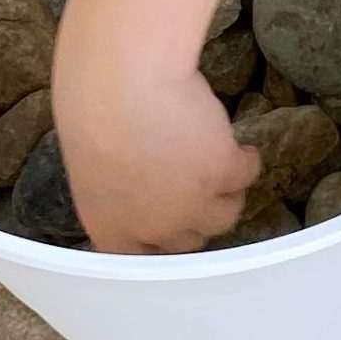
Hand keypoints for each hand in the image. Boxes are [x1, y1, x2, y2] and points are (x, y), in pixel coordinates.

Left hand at [51, 8, 262, 253]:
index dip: (162, 241)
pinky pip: (248, 172)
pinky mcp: (223, 172)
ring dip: (226, 190)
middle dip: (195, 214)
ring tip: (220, 160)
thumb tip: (137, 179)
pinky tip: (235, 142)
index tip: (172, 222)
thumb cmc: (93, 107)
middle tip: (195, 182)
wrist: (122, 80)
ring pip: (226, 213)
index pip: (142, 259)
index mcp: (111, 228)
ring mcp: (191, 204)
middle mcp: (154, 227)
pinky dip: (245, 157)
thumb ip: (117, 186)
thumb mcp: (92, 162)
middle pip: (190, 240)